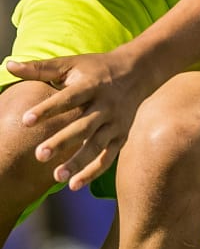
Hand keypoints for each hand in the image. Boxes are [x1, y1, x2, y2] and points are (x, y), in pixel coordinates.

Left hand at [7, 49, 149, 190]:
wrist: (137, 72)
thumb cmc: (95, 68)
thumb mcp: (70, 64)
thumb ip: (39, 68)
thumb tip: (9, 65)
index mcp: (91, 85)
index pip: (68, 99)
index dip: (47, 109)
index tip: (26, 121)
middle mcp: (105, 105)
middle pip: (83, 126)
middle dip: (62, 141)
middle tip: (39, 155)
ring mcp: (115, 122)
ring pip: (97, 145)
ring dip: (78, 162)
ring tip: (57, 177)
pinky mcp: (121, 136)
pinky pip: (108, 157)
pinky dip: (93, 171)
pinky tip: (74, 184)